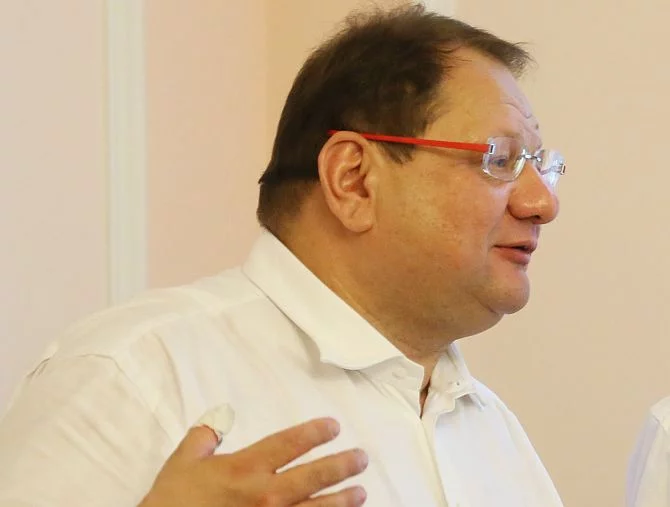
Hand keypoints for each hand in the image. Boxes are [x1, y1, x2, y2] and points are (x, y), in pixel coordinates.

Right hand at [139, 417, 367, 506]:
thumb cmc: (173, 500)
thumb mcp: (183, 460)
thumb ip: (204, 435)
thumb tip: (218, 417)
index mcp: (245, 468)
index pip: (289, 444)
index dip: (315, 433)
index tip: (334, 427)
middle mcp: (264, 494)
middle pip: (312, 477)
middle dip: (340, 466)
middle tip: (361, 459)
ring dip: (341, 502)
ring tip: (361, 494)